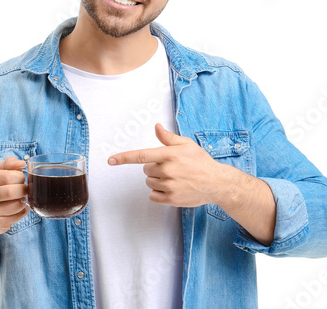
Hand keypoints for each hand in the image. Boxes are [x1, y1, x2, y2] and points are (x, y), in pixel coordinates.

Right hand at [0, 156, 29, 234]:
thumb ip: (10, 163)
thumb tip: (22, 163)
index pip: (8, 177)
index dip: (20, 177)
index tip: (20, 179)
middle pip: (11, 192)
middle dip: (23, 189)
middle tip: (24, 189)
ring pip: (16, 205)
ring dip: (24, 200)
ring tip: (21, 198)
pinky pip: (18, 216)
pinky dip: (24, 210)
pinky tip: (20, 207)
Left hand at [108, 123, 225, 207]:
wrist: (216, 182)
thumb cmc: (200, 161)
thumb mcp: (186, 144)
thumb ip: (168, 138)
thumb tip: (156, 127)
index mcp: (169, 155)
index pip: (141, 156)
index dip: (124, 158)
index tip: (110, 160)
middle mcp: (168, 170)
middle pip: (145, 170)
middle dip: (153, 168)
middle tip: (170, 167)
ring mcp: (169, 186)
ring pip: (149, 182)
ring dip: (157, 180)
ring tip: (174, 178)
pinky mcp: (171, 199)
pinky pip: (153, 196)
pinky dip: (159, 193)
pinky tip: (172, 188)